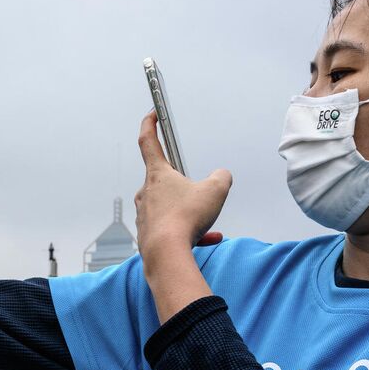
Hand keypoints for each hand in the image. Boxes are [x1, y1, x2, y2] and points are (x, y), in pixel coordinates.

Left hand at [132, 111, 229, 263]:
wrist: (166, 256)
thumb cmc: (185, 219)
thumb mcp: (215, 191)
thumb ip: (222, 177)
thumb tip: (222, 175)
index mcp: (157, 175)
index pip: (149, 141)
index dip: (150, 124)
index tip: (152, 113)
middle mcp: (146, 193)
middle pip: (164, 179)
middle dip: (183, 183)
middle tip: (198, 191)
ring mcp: (146, 215)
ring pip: (173, 208)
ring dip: (192, 212)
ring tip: (209, 222)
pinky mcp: (148, 235)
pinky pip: (174, 229)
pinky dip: (192, 232)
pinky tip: (210, 238)